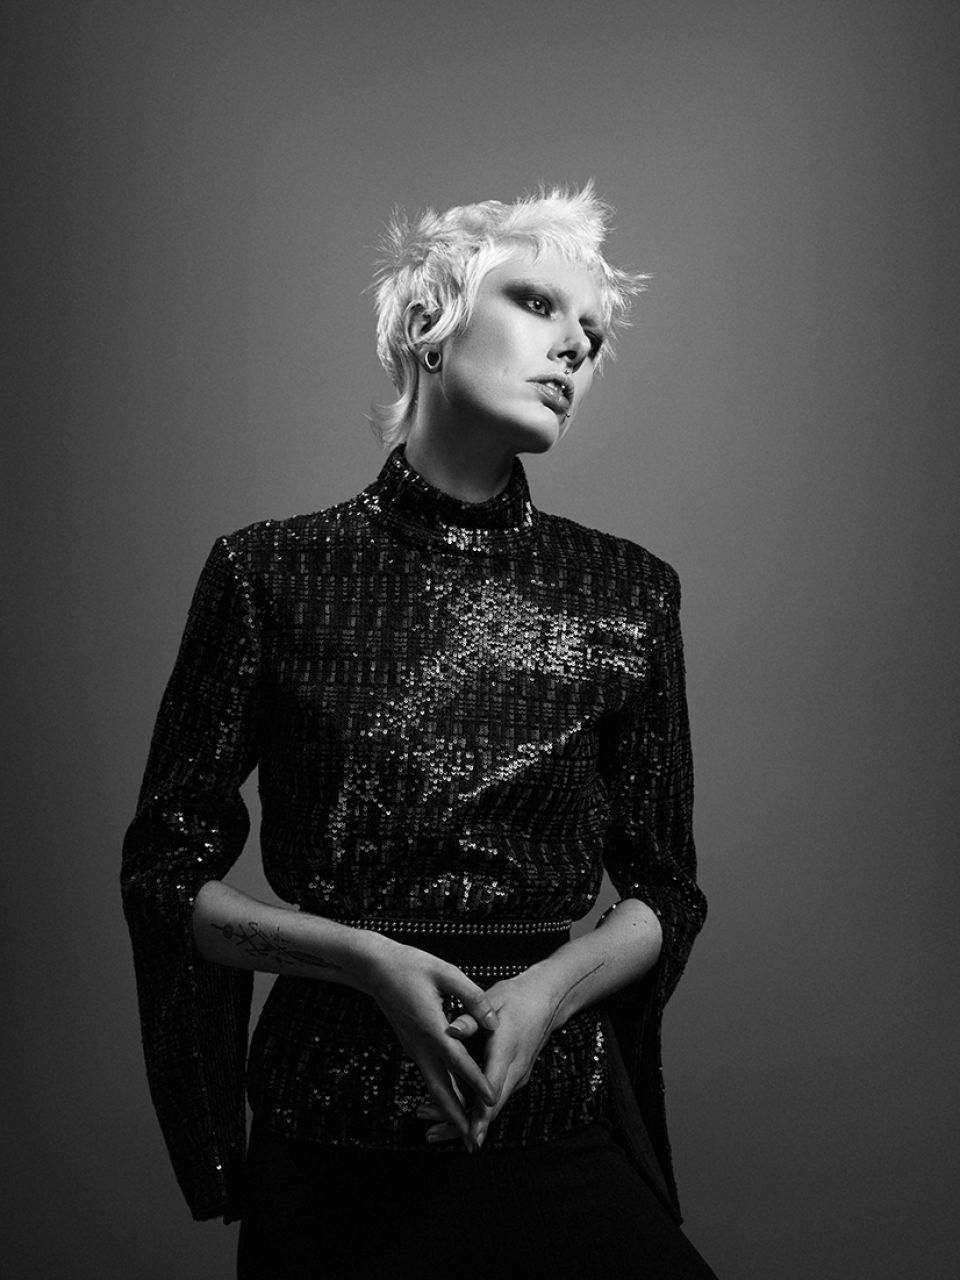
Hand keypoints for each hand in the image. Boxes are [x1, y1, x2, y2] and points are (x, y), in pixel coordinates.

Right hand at [363, 937, 500, 1149]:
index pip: (459, 1062)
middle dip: (457, 1118)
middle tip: (472, 1142)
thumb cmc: (411, 965)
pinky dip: (441, 1094)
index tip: (492, 1101)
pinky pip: (429, 1076)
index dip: (477, 1082)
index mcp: (432, 1027)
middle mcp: (421, 1045)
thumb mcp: (446, 972)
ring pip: (433, 1087)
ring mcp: (414, 1048)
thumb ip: (472, 997)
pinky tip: (453, 1102)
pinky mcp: (411, 1046)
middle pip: (441, 1090)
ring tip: (464, 1132)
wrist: (375, 968)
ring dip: (449, 1111)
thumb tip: (493, 1022)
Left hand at [417, 968, 560, 1149]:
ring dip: (464, 1120)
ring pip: (491, 1108)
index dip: (481, 1113)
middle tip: (432, 1135)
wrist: (545, 1000)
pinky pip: (493, 1099)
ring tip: (431, 1129)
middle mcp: (516, 1069)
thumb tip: (450, 1031)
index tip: (470, 1135)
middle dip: (464, 1126)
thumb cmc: (516, 998)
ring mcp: (517, 1076)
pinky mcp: (513, 1077)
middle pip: (491, 1108)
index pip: (494, 1088)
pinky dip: (473, 1109)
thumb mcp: (493, 1000)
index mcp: (508, 1050)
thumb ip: (470, 1019)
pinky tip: (449, 1112)